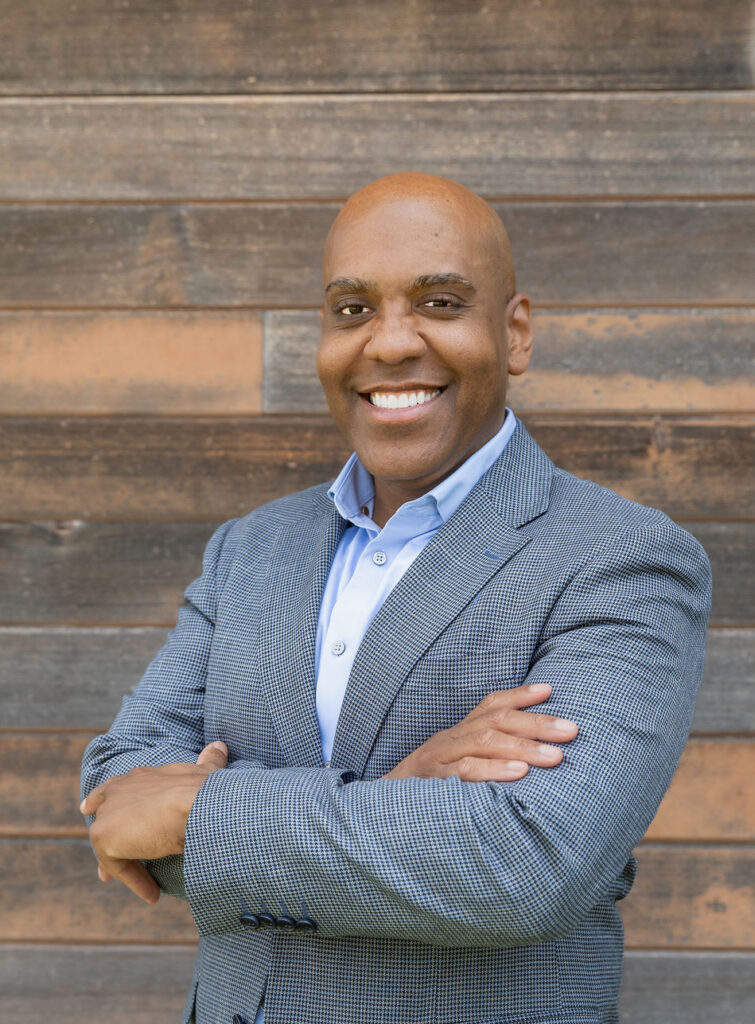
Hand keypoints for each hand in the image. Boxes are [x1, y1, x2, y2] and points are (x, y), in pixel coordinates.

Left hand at [80, 740, 227, 903]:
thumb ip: (209, 760)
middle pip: (102, 816)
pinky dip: (134, 881)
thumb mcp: (206, 773)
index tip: (94, 811)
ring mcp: (108, 813)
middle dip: (107, 839)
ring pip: (108, 845)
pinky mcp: (104, 836)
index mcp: (138, 776)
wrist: (195, 805)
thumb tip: (220, 745)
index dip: (106, 801)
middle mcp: (117, 789)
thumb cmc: (203, 789)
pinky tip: (153, 894)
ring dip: (125, 868)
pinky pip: (115, 866)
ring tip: (146, 889)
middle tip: (107, 869)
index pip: (113, 788)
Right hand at [384, 682, 577, 781]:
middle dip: (537, 723)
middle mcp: (451, 738)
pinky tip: (520, 773)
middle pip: (496, 719)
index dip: (520, 695)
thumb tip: (532, 757)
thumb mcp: (457, 766)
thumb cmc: (429, 790)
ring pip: (485, 741)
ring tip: (556, 755)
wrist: (383, 811)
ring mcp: (441, 757)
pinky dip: (494, 770)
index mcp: (458, 732)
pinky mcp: (435, 781)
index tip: (550, 690)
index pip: (491, 704)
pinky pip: (466, 771)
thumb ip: (486, 758)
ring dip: (524, 746)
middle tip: (571, 730)